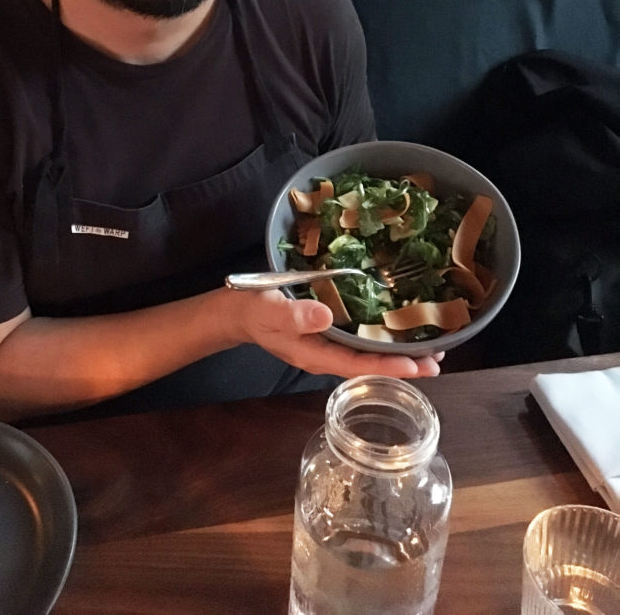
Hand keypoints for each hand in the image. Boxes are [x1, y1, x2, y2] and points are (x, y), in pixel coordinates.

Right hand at [228, 288, 442, 378]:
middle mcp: (326, 356)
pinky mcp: (327, 334)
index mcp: (315, 355)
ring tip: (430, 350)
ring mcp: (327, 347)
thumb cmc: (254, 311)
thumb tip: (327, 315)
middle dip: (404, 364)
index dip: (389, 365)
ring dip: (398, 352)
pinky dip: (382, 340)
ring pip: (368, 355)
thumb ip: (295, 314)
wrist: (237, 313)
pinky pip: (361, 342)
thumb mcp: (270, 310)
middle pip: (370, 364)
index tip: (418, 364)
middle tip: (438, 360)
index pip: (358, 365)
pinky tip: (397, 332)